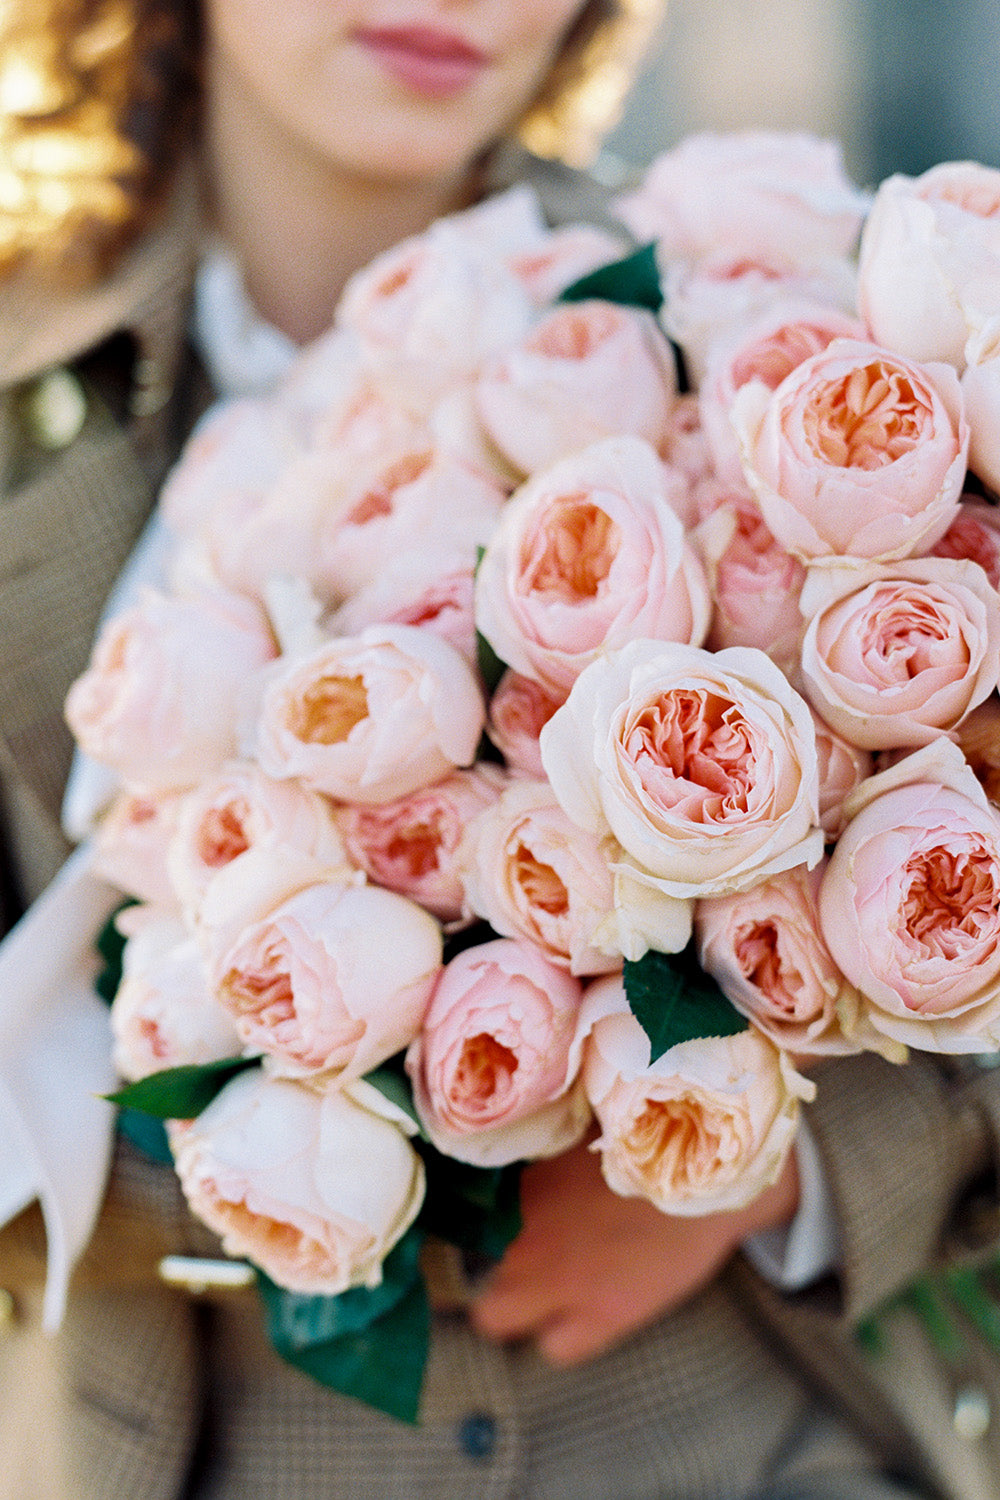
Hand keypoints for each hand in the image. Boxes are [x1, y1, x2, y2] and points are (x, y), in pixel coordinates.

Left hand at [470, 1137, 799, 1367]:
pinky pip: (556, 1347)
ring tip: (527, 1276)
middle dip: (472, 1257)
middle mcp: (527, 1238)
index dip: (456, 1209)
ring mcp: (563, 1284)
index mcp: (516, 1184)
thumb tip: (490, 1127)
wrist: (715, 1179)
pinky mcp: (605, 1317)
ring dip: (505, 1299)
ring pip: (493, 1317)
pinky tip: (573, 1303)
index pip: (455, 1209)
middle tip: (494, 1242)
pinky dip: (557, 1332)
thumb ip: (535, 1137)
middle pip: (460, 1268)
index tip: (462, 1206)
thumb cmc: (649, 1136)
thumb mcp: (582, 1123)